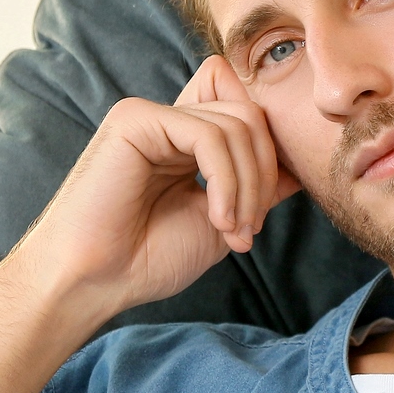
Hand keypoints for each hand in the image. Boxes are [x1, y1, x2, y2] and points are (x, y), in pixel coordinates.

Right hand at [16, 56, 298, 317]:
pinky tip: (216, 218)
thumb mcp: (224, 220)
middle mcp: (170, 120)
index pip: (249, 110)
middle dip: (265, 174)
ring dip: (248, 186)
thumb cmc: (148, 258)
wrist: (94, 282)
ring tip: (233, 230)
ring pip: (238, 123)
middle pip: (252, 114)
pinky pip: (209, 135)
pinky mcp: (136, 119)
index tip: (261, 213)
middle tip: (250, 228)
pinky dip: (226, 180)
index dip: (269, 154)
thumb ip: (258, 188)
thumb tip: (299, 167)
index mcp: (187, 140)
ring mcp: (152, 115)